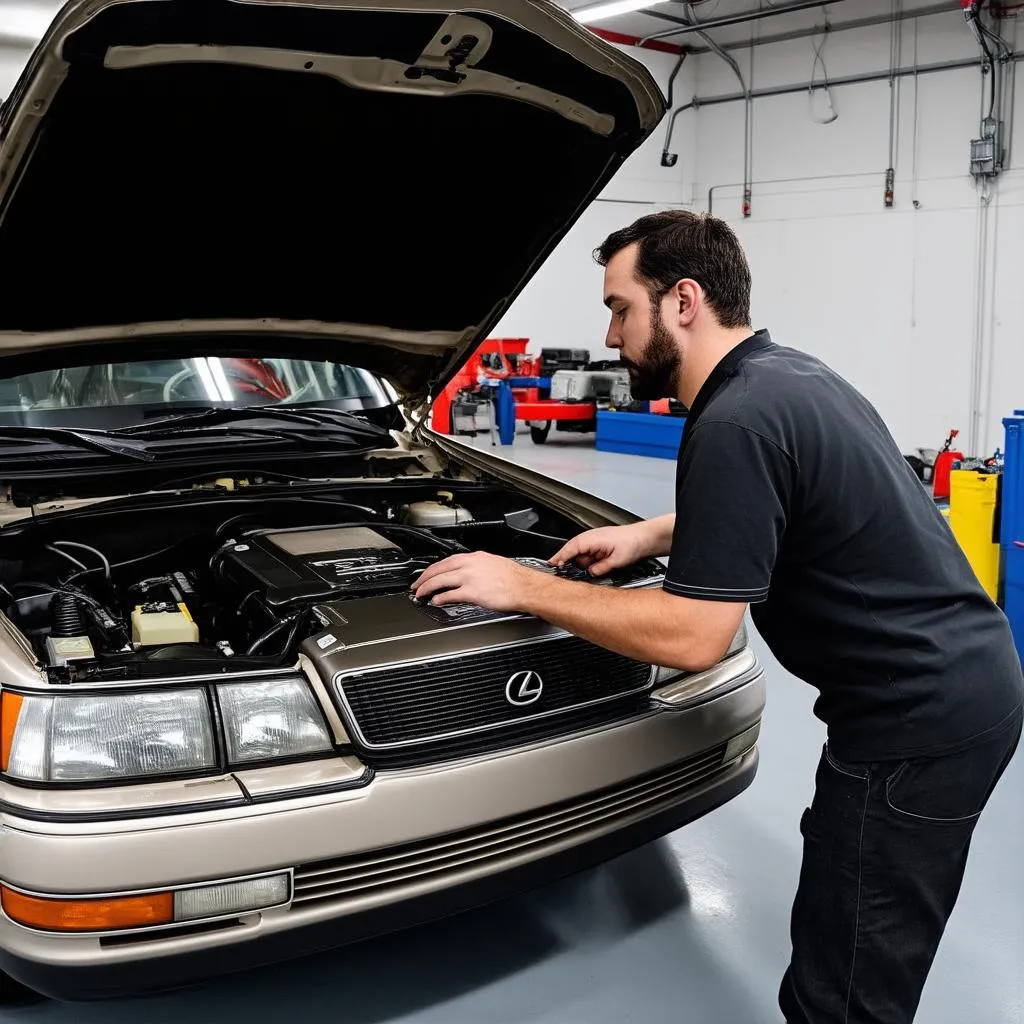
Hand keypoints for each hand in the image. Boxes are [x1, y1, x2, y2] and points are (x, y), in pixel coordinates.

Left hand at [412, 552, 536, 610]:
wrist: (526, 586)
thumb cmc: (515, 578)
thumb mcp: (494, 564)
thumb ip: (478, 567)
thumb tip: (467, 574)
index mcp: (475, 557)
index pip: (447, 560)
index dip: (433, 568)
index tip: (427, 573)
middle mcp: (470, 564)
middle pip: (439, 569)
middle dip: (424, 577)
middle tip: (416, 585)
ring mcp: (470, 578)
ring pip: (440, 580)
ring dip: (427, 587)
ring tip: (420, 594)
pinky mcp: (473, 592)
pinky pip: (450, 594)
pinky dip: (440, 597)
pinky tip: (436, 601)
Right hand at [549, 523, 651, 576]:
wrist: (643, 537)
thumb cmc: (631, 543)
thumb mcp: (615, 561)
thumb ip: (599, 569)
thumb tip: (590, 573)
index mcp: (590, 539)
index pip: (568, 549)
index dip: (559, 558)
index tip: (552, 566)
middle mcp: (589, 538)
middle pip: (573, 554)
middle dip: (574, 564)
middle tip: (578, 573)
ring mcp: (593, 540)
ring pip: (581, 555)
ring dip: (586, 563)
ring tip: (601, 566)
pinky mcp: (598, 544)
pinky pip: (588, 554)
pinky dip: (591, 560)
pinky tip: (601, 564)